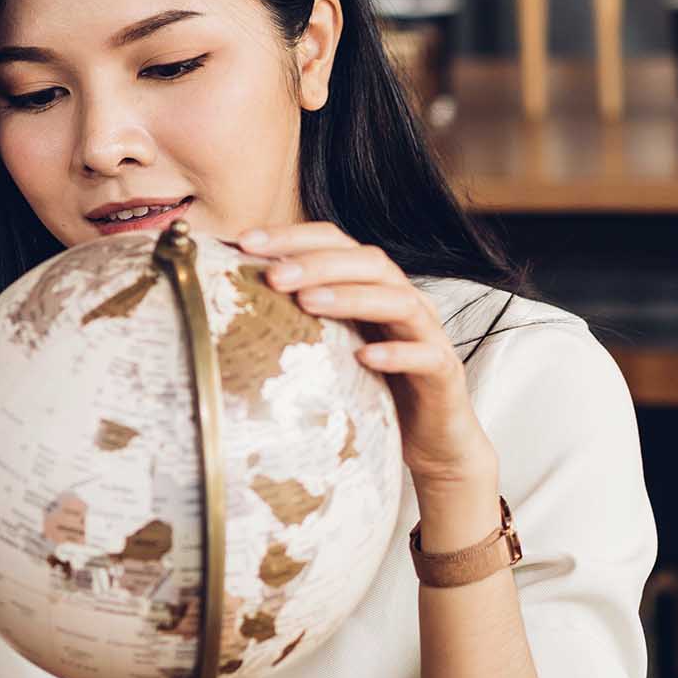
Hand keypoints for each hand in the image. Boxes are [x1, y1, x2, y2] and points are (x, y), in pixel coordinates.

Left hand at [242, 222, 494, 491]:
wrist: (433, 442)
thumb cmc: (374, 391)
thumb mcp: (331, 348)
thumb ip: (299, 320)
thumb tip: (232, 304)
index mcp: (374, 287)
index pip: (338, 243)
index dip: (294, 236)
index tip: (245, 241)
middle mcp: (405, 301)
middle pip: (370, 262)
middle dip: (319, 263)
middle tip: (274, 276)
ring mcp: (428, 334)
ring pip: (399, 300)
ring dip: (352, 297)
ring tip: (308, 303)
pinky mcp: (444, 373)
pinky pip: (425, 355)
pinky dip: (397, 352)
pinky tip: (365, 358)